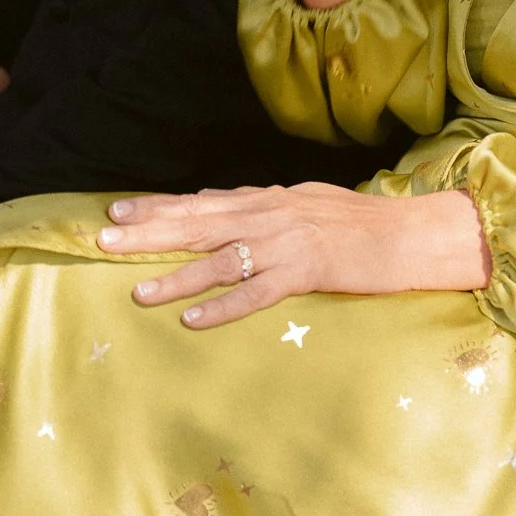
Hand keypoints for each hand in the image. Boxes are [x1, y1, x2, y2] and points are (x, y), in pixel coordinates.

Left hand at [97, 182, 490, 327]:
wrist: (410, 235)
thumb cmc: (359, 222)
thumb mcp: (304, 201)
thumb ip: (259, 202)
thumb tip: (213, 198)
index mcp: (271, 198)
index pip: (204, 201)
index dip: (159, 206)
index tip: (117, 211)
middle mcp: (274, 214)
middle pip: (201, 223)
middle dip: (151, 232)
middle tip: (105, 239)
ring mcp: (289, 243)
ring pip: (222, 259)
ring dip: (177, 274)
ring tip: (138, 290)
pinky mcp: (307, 273)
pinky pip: (257, 292)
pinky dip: (222, 305)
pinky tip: (191, 318)